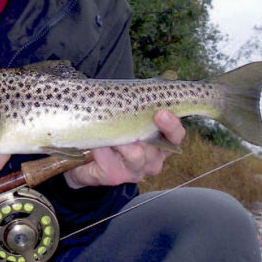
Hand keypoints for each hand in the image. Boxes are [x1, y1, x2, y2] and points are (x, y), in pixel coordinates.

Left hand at [64, 110, 184, 187]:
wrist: (85, 161)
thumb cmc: (113, 133)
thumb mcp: (128, 119)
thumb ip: (139, 107)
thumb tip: (150, 85)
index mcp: (160, 144)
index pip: (176, 135)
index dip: (172, 125)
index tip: (161, 113)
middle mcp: (152, 161)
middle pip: (154, 146)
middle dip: (138, 130)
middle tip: (124, 119)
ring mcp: (135, 171)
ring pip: (135, 154)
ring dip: (120, 139)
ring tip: (107, 132)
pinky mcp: (115, 177)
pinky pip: (109, 159)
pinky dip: (100, 149)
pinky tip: (94, 145)